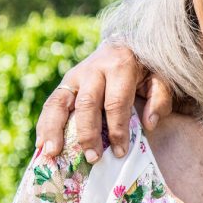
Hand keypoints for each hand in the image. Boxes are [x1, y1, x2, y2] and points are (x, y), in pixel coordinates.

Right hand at [35, 41, 172, 161]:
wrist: (125, 45)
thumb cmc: (144, 68)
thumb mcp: (159, 78)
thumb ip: (160, 99)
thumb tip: (149, 124)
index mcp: (120, 66)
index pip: (116, 102)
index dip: (118, 129)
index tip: (120, 152)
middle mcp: (93, 69)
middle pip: (87, 104)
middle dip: (88, 134)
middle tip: (93, 158)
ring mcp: (75, 75)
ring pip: (60, 102)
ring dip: (54, 129)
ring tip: (53, 153)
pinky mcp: (65, 83)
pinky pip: (51, 104)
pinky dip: (45, 125)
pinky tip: (42, 145)